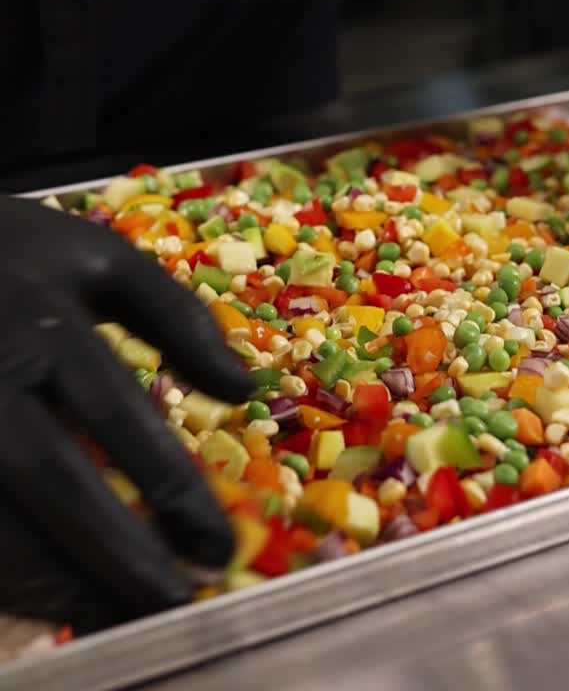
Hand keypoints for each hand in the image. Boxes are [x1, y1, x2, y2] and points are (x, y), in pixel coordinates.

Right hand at [0, 193, 252, 632]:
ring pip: (0, 522)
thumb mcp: (96, 258)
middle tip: (176, 604)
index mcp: (44, 320)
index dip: (171, 488)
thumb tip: (245, 387)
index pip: (118, 417)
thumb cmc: (15, 253)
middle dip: (118, 554)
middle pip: (53, 483)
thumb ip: (174, 314)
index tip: (217, 543)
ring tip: (122, 613)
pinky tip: (55, 589)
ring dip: (61, 580)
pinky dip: (11, 568)